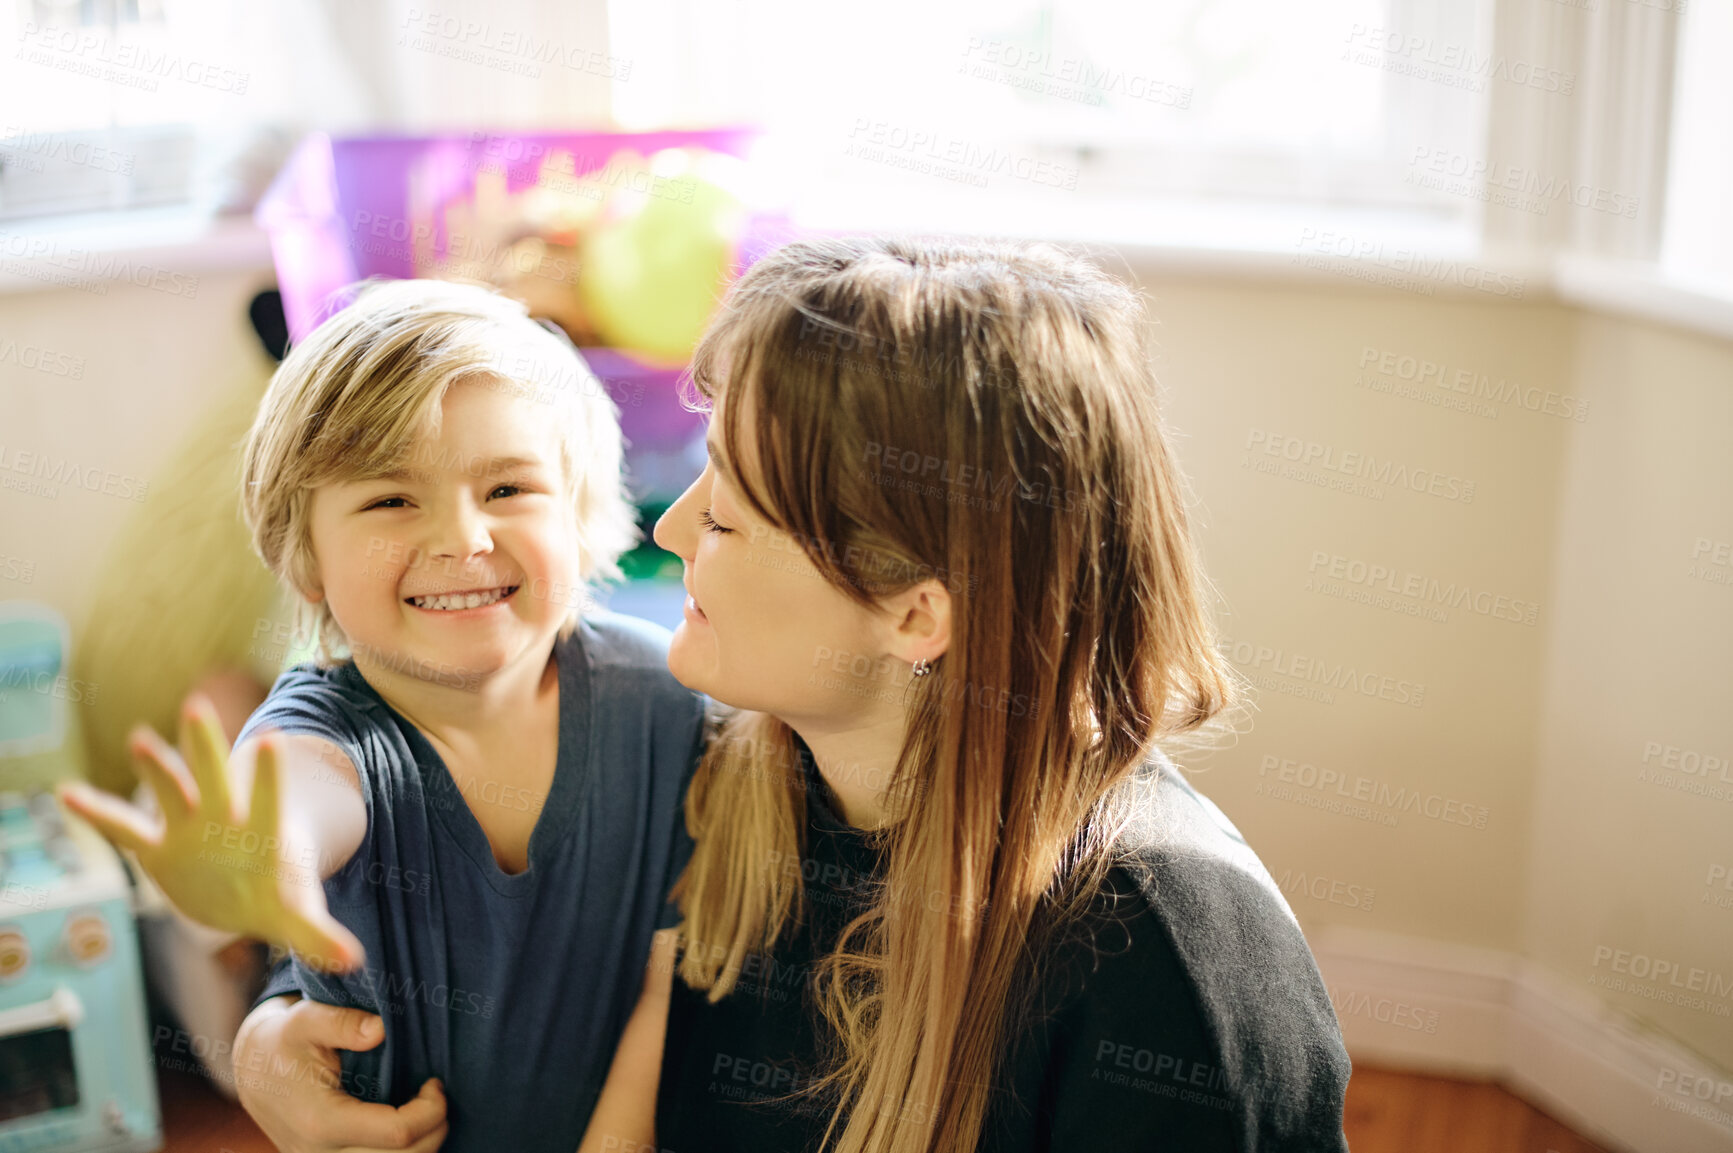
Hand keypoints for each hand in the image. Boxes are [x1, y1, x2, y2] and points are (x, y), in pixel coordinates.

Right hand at [57, 692, 363, 972]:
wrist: (246, 887)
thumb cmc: (277, 893)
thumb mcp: (295, 915)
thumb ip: (316, 934)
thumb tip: (351, 959)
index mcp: (262, 834)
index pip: (268, 800)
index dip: (268, 776)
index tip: (271, 739)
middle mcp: (224, 819)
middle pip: (215, 777)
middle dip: (205, 746)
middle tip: (195, 707)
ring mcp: (188, 827)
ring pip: (170, 790)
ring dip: (155, 768)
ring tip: (140, 740)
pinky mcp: (156, 846)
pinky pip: (122, 828)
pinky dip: (97, 813)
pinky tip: (69, 794)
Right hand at [235, 995, 447, 1151]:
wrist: (255, 1072)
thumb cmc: (285, 1042)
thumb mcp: (305, 1020)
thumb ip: (342, 1022)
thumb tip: (380, 1030)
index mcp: (321, 1121)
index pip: (397, 1133)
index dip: (431, 1110)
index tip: (435, 1083)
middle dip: (434, 1130)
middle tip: (436, 1098)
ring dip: (422, 1145)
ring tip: (425, 1113)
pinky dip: (401, 1152)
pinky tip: (406, 1127)